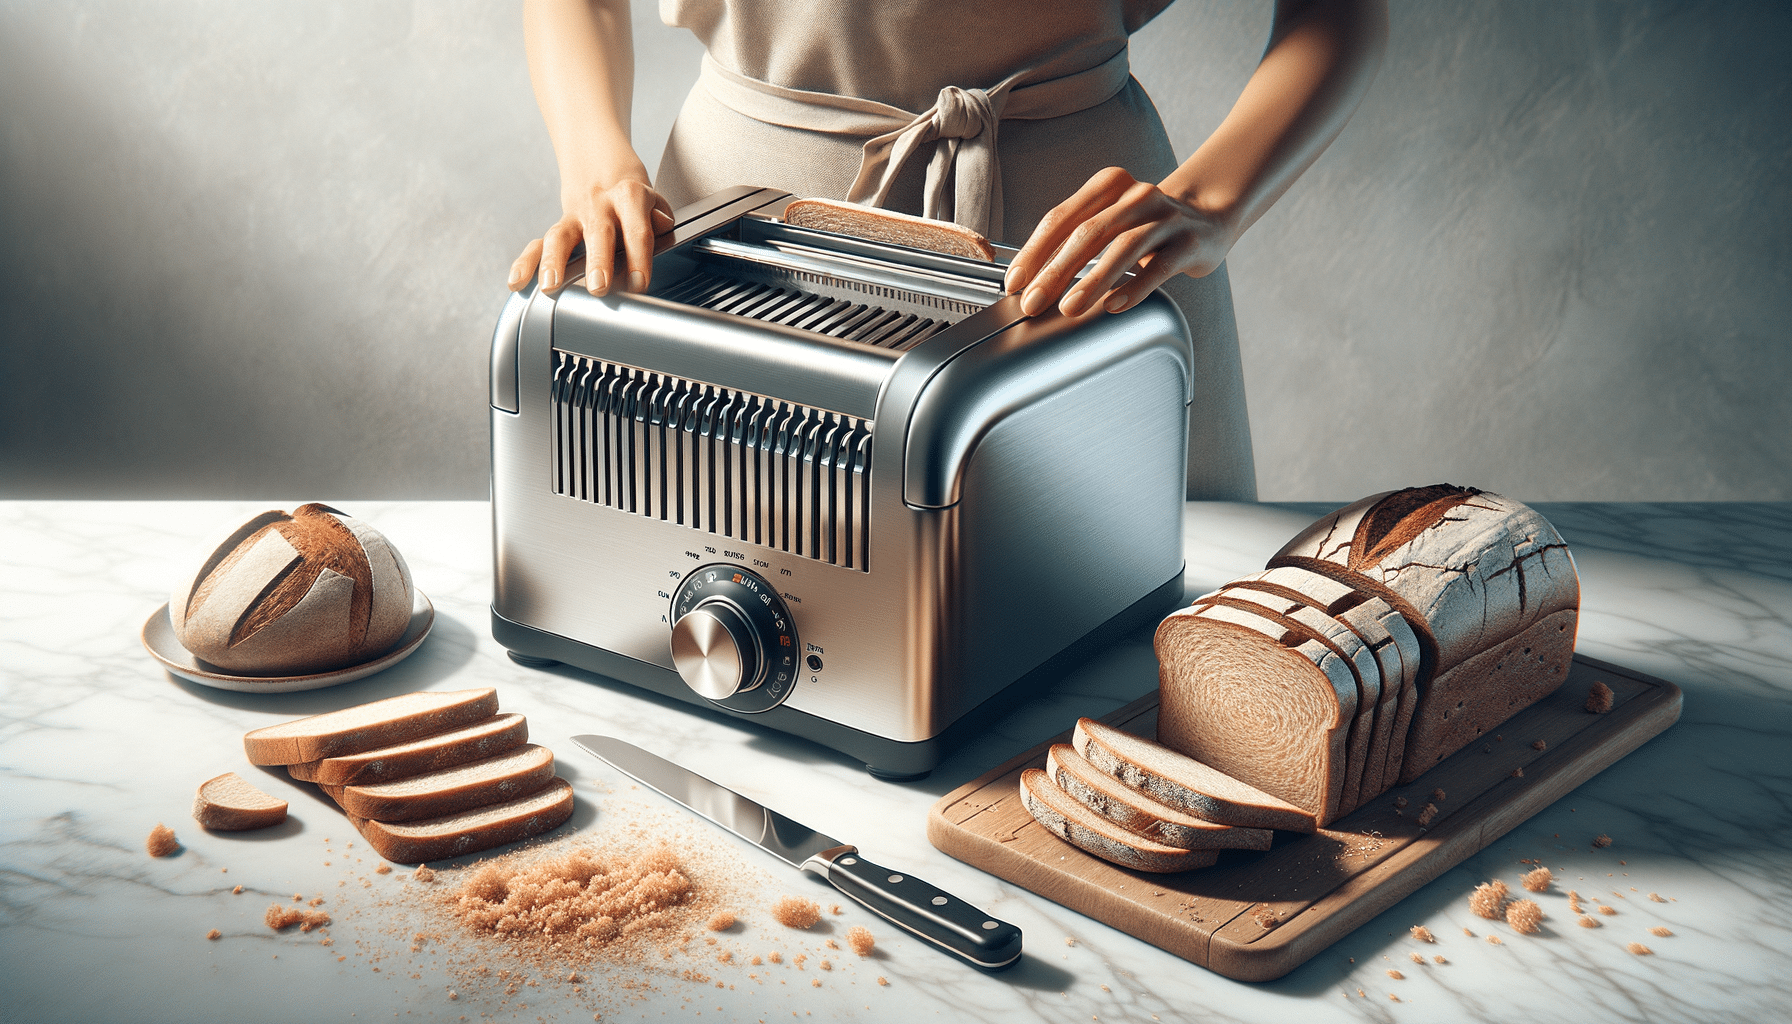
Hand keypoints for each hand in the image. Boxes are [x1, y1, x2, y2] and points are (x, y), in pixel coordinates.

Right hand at [509, 174, 674, 294]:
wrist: (598, 158)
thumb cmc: (629, 190)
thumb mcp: (652, 196)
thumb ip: (659, 215)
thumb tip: (662, 225)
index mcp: (629, 197)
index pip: (637, 230)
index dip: (640, 257)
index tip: (638, 283)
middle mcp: (600, 206)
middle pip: (598, 233)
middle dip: (597, 261)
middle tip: (598, 286)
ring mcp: (575, 216)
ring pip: (560, 236)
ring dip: (554, 261)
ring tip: (550, 286)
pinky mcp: (558, 226)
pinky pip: (538, 242)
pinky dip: (526, 261)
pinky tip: (517, 281)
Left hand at [1003, 167, 1236, 317]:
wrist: (1208, 217)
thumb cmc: (1147, 224)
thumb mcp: (1110, 220)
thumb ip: (1075, 241)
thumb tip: (1031, 281)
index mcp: (1108, 185)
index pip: (1061, 218)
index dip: (1034, 251)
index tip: (1016, 281)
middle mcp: (1136, 196)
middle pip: (1088, 233)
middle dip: (1055, 270)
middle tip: (1033, 302)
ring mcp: (1165, 218)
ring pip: (1123, 247)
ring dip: (1092, 280)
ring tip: (1070, 307)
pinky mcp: (1188, 242)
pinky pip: (1159, 266)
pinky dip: (1134, 286)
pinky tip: (1114, 305)